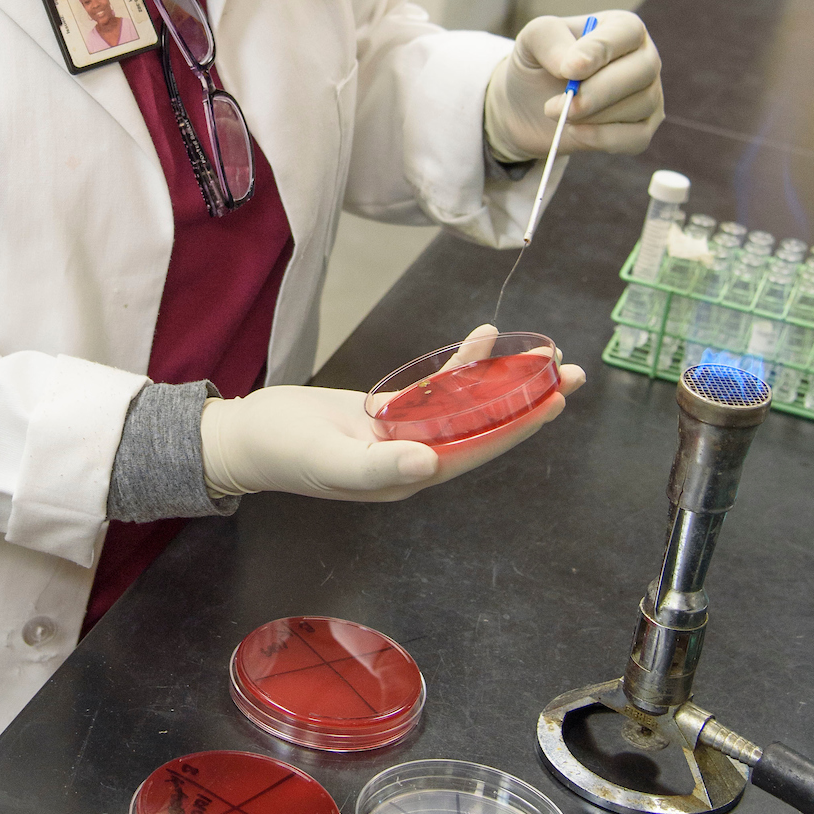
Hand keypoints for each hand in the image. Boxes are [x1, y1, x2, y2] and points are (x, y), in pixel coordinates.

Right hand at [200, 340, 582, 503]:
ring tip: (545, 355)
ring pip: (467, 407)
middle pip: (484, 428)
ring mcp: (403, 435)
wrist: (243, 437)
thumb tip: (429, 463)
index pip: (476, 450)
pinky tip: (485, 338)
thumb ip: (376, 467)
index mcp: (407, 476)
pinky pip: (437, 389)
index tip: (552, 402)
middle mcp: (414, 459)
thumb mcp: (326, 459)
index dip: (517, 426)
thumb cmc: (279, 451)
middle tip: (570, 373)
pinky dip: (462, 365)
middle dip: (527, 401)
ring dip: (503, 381)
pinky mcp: (388, 413)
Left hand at [484, 10, 663, 159]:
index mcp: (622, 27)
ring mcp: (649, 94)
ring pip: (639, 106)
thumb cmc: (539, 63)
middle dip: (597, 93)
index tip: (568, 70)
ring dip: (593, 116)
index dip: (599, 51)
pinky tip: (575, 133)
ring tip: (558, 113)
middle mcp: (644, 57)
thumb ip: (550, 39)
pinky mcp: (642, 129)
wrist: (530, 104)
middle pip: (642, 71)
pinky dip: (604, 139)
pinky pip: (636, 138)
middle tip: (556, 106)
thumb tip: (575, 64)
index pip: (626, 32)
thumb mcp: (533, 39)